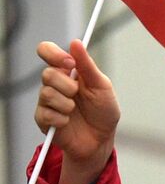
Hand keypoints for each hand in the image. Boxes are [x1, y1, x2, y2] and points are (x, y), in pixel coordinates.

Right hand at [34, 40, 119, 183]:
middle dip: (67, 85)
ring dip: (67, 103)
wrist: (101, 140)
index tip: (70, 63)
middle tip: (78, 93)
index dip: (54, 54)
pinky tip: (68, 122)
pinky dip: (62, 119)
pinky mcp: (43, 119)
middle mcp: (53, 83)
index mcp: (66, 71)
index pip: (46, 51)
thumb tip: (76, 43)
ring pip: (47, 93)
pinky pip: (46, 114)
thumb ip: (88, 66)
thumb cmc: (103, 111)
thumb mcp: (102, 86)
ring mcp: (46, 101)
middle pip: (47, 73)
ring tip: (75, 110)